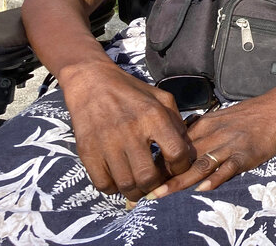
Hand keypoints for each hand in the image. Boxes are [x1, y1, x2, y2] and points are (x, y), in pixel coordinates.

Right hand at [59, 61, 194, 200]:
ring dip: (136, 192)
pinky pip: (103, 184)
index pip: (176, 154)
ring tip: (140, 187)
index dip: (181, 168)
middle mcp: (131, 131)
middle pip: (149, 177)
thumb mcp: (161, 99)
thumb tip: (187, 152)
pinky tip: (119, 181)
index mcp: (153, 116)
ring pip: (126, 184)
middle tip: (157, 184)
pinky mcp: (88, 151)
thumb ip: (177, 123)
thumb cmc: (132, 92)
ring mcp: (107, 143)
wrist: (92, 82)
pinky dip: (114, 189)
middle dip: (156, 187)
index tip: (177, 169)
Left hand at [147, 94, 275, 198]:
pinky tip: (202, 189)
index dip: (157, 162)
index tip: (139, 176)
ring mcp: (230, 145)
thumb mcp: (223, 118)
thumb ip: (202, 132)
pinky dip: (214, 178)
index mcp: (206, 125)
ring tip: (160, 193)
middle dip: (161, 175)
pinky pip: (227, 168)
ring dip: (178, 181)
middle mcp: (214, 134)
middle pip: (182, 157)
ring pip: (200, 164)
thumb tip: (181, 147)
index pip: (175, 145)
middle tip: (140, 191)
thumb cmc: (252, 114)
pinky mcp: (247, 154)